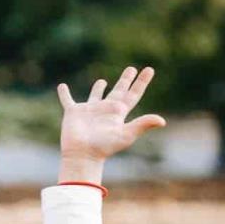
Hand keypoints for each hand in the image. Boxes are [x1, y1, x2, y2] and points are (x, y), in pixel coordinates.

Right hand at [56, 66, 165, 182]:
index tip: (149, 69)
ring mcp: (89, 111)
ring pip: (96, 96)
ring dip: (98, 88)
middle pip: (118, 92)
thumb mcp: (126, 135)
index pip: (133, 94)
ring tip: (102, 81)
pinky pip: (68, 100)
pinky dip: (64, 94)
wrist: (82, 154)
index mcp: (118, 113)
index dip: (141, 82)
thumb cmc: (104, 146)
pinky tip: (62, 86)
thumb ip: (142, 125)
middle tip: (131, 69)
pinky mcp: (73, 113)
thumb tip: (162, 121)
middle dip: (125, 80)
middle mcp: (105, 110)